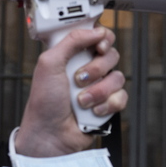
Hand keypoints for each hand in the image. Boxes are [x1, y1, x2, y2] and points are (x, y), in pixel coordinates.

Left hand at [15, 25, 126, 156]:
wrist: (50, 135)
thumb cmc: (44, 103)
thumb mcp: (49, 63)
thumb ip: (71, 40)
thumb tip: (96, 31)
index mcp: (73, 56)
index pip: (98, 37)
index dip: (103, 38)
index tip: (99, 46)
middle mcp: (88, 69)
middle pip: (111, 55)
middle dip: (97, 68)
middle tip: (79, 79)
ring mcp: (99, 88)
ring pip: (117, 77)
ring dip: (98, 91)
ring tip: (81, 101)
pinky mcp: (107, 105)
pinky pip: (121, 97)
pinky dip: (106, 105)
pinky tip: (92, 112)